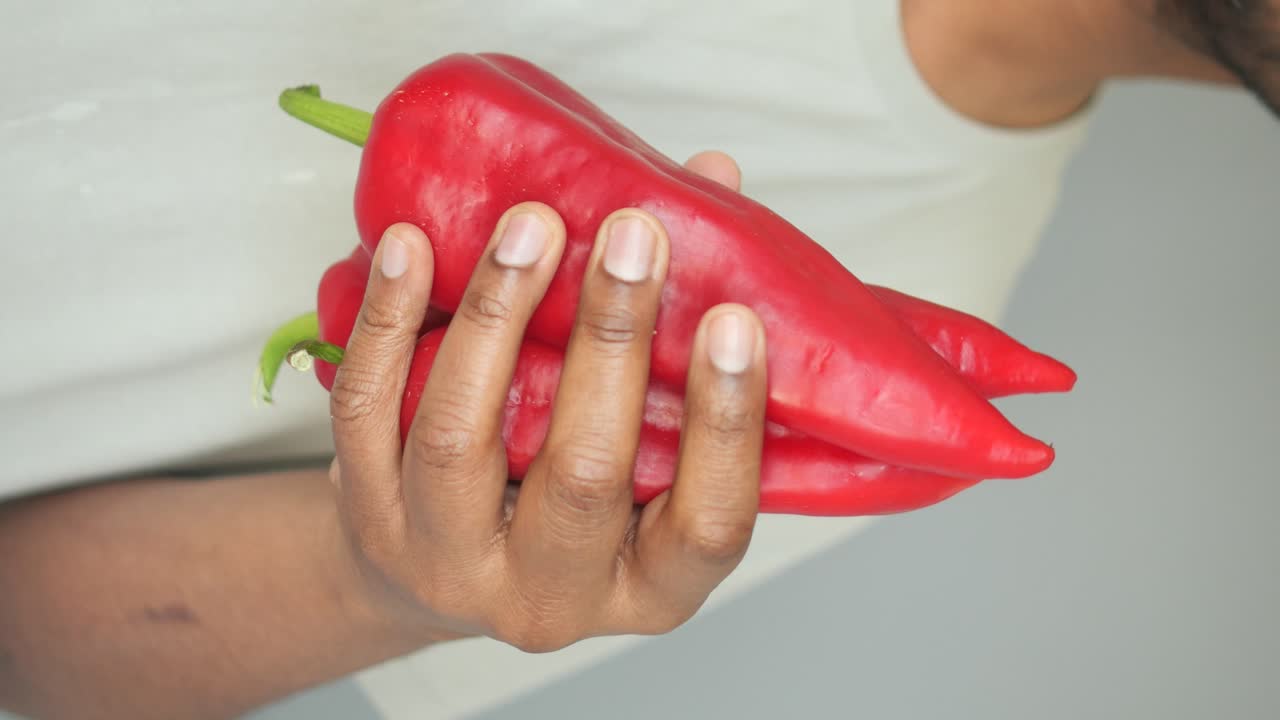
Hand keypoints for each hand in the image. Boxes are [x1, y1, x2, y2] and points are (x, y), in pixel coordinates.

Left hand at [327, 152, 767, 651]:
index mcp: (648, 590)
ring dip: (496, 317)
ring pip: (458, 440)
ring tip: (529, 225)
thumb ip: (685, 330)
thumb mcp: (648, 453)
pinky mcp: (370, 520)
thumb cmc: (573, 504)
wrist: (438, 572)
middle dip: (608, 343)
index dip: (724, 423)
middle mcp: (549, 594)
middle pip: (582, 475)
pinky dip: (388, 322)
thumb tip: (710, 181)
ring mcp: (448, 561)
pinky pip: (366, 413)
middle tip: (631, 236)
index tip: (731, 318)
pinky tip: (412, 246)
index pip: (709, 523)